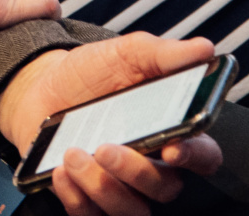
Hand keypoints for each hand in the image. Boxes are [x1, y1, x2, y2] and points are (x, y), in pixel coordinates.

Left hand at [0, 34, 224, 215]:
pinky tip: (60, 170)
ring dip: (103, 188)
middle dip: (136, 172)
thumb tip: (204, 49)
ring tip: (74, 154)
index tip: (172, 149)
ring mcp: (121, 187)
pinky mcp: (89, 200)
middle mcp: (151, 165)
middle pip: (165, 189)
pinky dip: (75, 198)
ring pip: (130, 210)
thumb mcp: (127, 54)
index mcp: (171, 130)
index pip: (204, 156)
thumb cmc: (94, 73)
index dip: (195, 157)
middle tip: (106, 147)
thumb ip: (165, 54)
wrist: (43, 85)